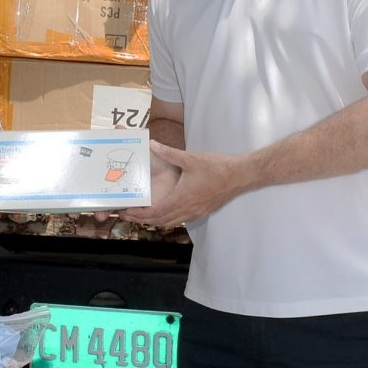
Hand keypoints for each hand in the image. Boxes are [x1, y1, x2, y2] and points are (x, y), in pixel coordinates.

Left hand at [124, 143, 250, 229]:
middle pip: (161, 221)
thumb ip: (169, 152)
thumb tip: (151, 145)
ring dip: (156, 221)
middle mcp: (188, 209)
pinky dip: (169, 219)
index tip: (127, 213)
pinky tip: (166, 212)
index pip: (156, 212)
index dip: (140, 214)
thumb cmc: (217, 167)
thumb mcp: (190, 158)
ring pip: (171, 222)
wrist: (240, 176)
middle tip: (128, 216)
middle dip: (143, 220)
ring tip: (143, 216)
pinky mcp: (203, 210)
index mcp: (182, 198)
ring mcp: (196, 212)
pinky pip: (182, 219)